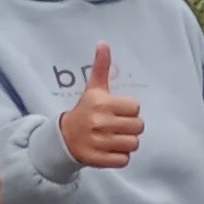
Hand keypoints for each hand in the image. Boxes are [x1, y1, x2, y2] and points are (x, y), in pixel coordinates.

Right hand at [60, 46, 143, 170]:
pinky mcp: (99, 160)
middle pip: (138, 127)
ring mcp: (99, 142)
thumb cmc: (85, 110)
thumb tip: (103, 43)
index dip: (130, 110)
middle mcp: (100, 122)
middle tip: (119, 126)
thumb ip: (101, 67)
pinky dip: (120, 157)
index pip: (135, 108)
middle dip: (131, 127)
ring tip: (116, 138)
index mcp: (102, 103)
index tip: (119, 111)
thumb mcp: (93, 88)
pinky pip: (124, 160)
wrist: (65, 137)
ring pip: (133, 144)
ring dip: (127, 142)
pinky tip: (111, 149)